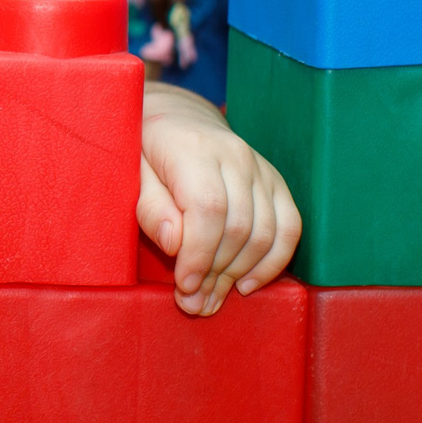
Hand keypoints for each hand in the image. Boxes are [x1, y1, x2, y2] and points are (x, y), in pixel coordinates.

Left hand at [136, 81, 301, 314]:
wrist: (177, 118)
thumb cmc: (146, 152)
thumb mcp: (131, 174)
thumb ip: (151, 208)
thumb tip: (176, 244)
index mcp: (192, 147)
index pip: (208, 208)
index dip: (199, 254)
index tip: (184, 285)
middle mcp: (234, 154)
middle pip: (238, 226)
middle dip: (216, 273)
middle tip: (194, 304)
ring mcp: (260, 167)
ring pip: (266, 232)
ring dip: (240, 274)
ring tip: (213, 300)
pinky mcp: (276, 182)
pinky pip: (290, 226)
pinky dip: (274, 261)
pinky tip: (247, 284)